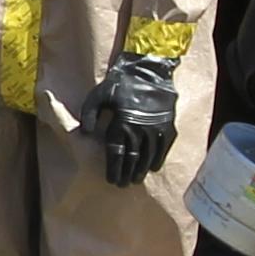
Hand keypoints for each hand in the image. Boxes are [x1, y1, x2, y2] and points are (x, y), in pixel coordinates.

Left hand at [90, 52, 177, 187]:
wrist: (149, 71)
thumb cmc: (120, 83)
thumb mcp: (98, 94)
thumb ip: (89, 113)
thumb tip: (85, 132)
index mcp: (121, 123)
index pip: (117, 153)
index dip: (114, 169)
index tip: (112, 180)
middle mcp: (139, 129)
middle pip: (132, 158)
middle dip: (127, 173)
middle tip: (123, 184)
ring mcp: (156, 128)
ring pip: (148, 156)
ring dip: (141, 170)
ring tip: (136, 179)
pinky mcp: (168, 126)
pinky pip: (164, 148)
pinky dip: (158, 159)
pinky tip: (153, 167)